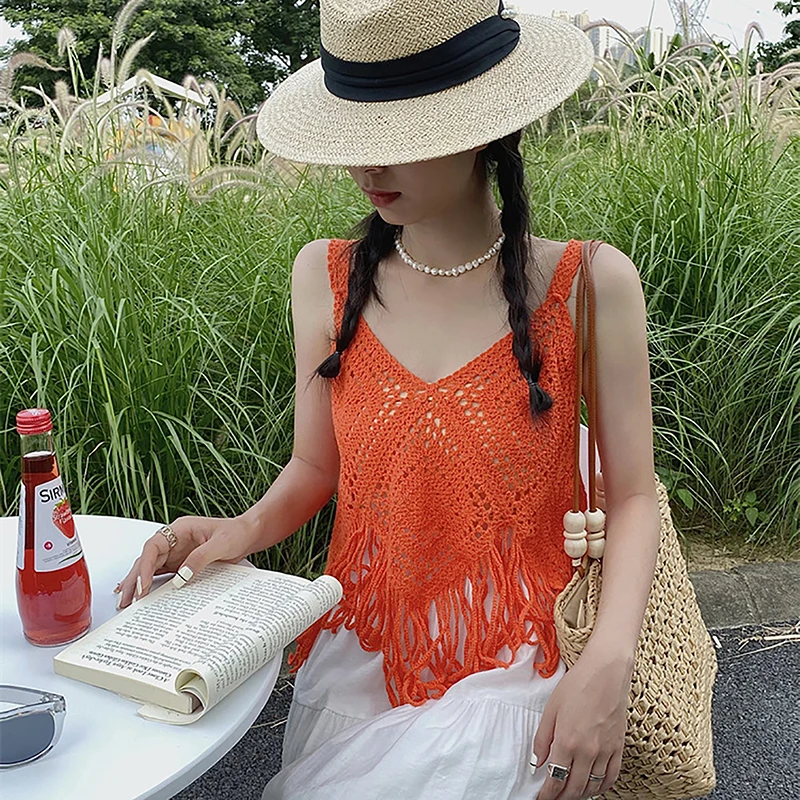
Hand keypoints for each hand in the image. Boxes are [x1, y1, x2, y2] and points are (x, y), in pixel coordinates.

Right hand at [114, 515, 260, 608]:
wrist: (248, 534)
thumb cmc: (236, 533)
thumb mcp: (221, 544)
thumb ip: (200, 558)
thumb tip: (180, 578)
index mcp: (180, 528)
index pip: (154, 546)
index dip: (145, 566)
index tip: (142, 585)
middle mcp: (173, 539)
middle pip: (147, 558)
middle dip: (135, 579)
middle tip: (127, 601)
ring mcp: (175, 551)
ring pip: (150, 567)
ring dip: (138, 583)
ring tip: (126, 603)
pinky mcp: (180, 562)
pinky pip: (161, 573)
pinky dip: (149, 584)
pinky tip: (139, 594)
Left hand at [532, 644, 630, 799]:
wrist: (605, 673)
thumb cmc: (577, 685)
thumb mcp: (551, 709)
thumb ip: (542, 738)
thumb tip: (537, 761)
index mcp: (567, 741)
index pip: (555, 780)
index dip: (547, 795)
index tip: (542, 799)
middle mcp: (587, 751)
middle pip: (574, 788)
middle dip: (562, 797)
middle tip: (554, 798)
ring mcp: (605, 751)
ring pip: (593, 787)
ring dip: (580, 794)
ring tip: (571, 794)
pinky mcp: (618, 748)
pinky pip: (611, 777)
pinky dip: (601, 787)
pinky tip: (594, 787)